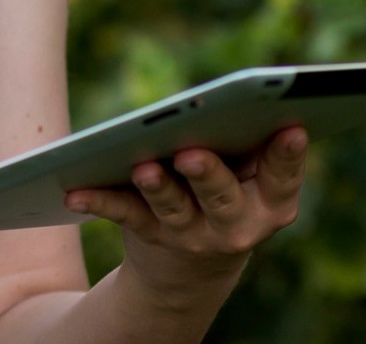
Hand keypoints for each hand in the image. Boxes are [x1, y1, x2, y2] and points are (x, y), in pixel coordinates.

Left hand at [63, 125, 307, 295]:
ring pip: (172, 207)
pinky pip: (124, 213)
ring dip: (156, 187)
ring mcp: (191, 234)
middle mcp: (234, 225)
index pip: (282, 178)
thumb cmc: (226, 192)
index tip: (291, 127)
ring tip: (141, 168)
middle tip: (191, 153)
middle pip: (222, 197)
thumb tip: (237, 97)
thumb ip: (248, 145)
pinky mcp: (149, 233)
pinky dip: (98, 201)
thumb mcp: (248, 177)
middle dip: (207, 174)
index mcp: (270, 203)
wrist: (191, 268)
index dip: (288, 155)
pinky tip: (75, 192)